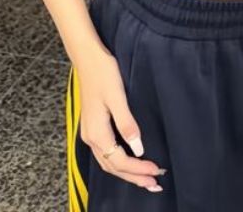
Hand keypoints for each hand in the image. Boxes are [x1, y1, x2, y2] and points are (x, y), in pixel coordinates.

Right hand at [75, 46, 165, 192]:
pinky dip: (119, 162)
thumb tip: (137, 149)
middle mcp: (91, 137)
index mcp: (97, 132)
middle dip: (133, 177)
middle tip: (154, 184)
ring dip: (127, 172)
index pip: (119, 161)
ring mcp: (90, 132)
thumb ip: (127, 123)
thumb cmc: (103, 73)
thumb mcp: (117, 97)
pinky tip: (129, 161)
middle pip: (113, 167)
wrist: (87, 56)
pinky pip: (105, 153)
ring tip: (145, 179)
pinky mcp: (93, 126)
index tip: (156, 171)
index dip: (138, 169)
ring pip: (108, 162)